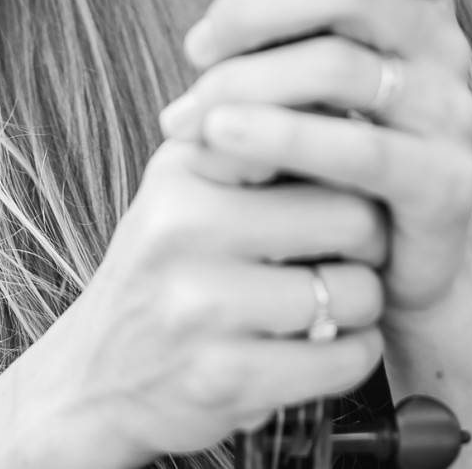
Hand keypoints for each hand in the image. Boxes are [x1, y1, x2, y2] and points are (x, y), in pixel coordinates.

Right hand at [35, 137, 385, 467]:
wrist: (98, 378)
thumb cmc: (170, 265)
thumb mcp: (188, 182)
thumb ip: (253, 134)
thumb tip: (347, 94)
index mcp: (185, 167)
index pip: (303, 133)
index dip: (346, 154)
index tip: (353, 171)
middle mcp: (186, 227)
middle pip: (351, 215)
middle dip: (373, 236)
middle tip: (361, 246)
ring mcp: (201, 306)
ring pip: (354, 291)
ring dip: (366, 301)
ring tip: (341, 297)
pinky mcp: (223, 379)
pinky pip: (341, 360)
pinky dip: (356, 354)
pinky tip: (334, 344)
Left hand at [160, 0, 471, 325]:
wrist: (401, 269)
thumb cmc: (338, 159)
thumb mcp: (313, 86)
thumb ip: (282, 45)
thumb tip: (204, 31)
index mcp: (417, 5)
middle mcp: (444, 46)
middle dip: (255, 7)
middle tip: (196, 47)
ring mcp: (451, 113)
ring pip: (340, 66)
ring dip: (247, 82)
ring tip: (188, 113)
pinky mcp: (447, 183)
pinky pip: (357, 149)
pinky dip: (279, 138)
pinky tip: (222, 139)